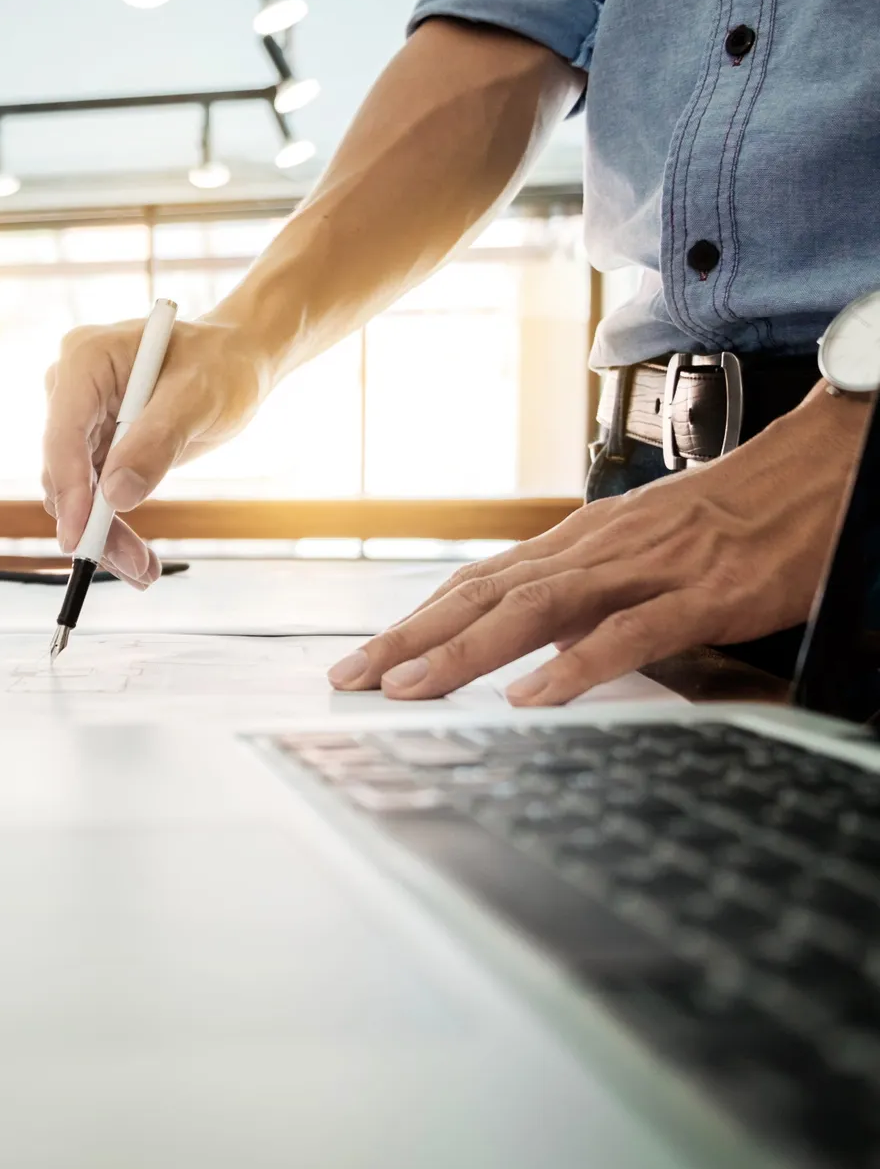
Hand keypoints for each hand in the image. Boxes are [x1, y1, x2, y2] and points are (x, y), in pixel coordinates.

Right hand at [41, 316, 261, 585]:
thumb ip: (156, 442)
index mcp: (85, 360)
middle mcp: (70, 389)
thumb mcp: (197, 399)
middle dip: (93, 524)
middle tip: (133, 565)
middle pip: (65, 470)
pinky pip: (93, 496)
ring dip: (104, 536)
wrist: (233, 363)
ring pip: (76, 493)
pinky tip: (137, 559)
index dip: (70, 489)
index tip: (80, 537)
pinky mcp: (94, 447)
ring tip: (143, 571)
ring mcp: (80, 420)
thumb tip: (116, 496)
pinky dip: (113, 528)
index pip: (63, 433)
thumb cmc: (219, 365)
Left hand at [327, 389, 869, 704]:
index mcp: (575, 545)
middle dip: (409, 641)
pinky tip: (534, 697)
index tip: (362, 660)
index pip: (475, 586)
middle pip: (482, 596)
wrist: (816, 471)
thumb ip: (582, 598)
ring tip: (410, 690)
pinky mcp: (700, 594)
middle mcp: (592, 550)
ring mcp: (643, 570)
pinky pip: (628, 634)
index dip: (413, 623)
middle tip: (351, 680)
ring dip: (464, 653)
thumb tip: (530, 647)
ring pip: (533, 611)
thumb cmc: (729, 518)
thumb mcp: (638, 555)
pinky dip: (576, 665)